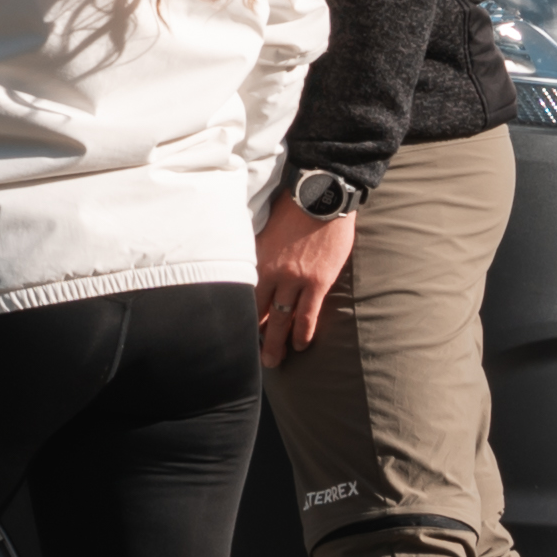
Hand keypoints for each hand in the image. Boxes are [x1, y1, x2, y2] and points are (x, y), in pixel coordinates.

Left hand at [256, 203, 358, 362]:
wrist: (320, 196)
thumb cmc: (292, 207)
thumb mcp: (264, 228)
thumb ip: (257, 251)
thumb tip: (248, 266)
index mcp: (257, 259)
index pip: (244, 296)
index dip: (241, 316)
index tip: (236, 331)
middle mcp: (273, 273)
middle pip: (259, 312)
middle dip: (255, 338)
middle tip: (253, 357)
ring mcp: (297, 279)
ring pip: (283, 319)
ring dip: (278, 343)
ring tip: (275, 360)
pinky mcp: (319, 282)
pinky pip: (309, 314)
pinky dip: (304, 332)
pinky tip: (301, 345)